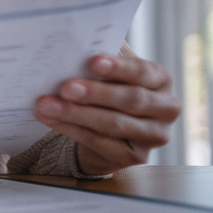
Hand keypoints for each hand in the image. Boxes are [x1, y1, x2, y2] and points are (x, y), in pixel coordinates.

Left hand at [34, 54, 181, 175]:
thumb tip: (66, 56)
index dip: (118, 67)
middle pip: (130, 99)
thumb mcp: (109, 76)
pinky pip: (99, 141)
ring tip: (47, 105)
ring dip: (76, 113)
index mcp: (161, 80)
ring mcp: (154, 135)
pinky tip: (50, 119)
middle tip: (64, 87)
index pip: (142, 71)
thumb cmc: (108, 90)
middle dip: (94, 93)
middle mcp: (166, 108)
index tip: (92, 61)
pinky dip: (70, 129)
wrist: (109, 130)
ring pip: (113, 124)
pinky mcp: (135, 156)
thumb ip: (97, 67)